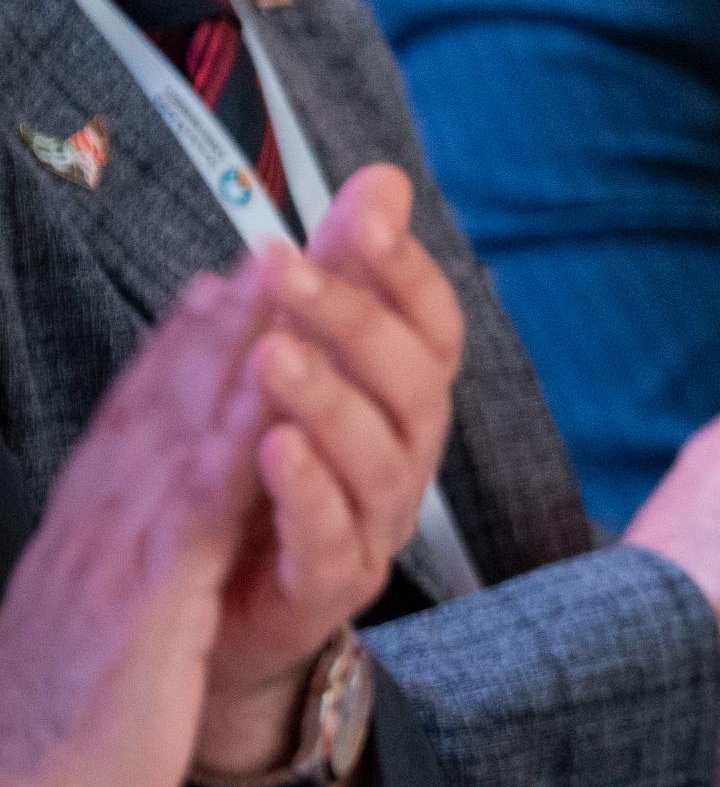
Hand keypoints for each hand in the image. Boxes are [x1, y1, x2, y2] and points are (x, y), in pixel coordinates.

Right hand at [0, 263, 278, 786]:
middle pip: (165, 398)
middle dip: (225, 316)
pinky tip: (281, 384)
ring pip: (188, 424)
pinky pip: (207, 501)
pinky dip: (245, 434)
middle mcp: (95, 523)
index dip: (185, 347)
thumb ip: (116, 574)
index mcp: (85, 533)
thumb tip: (134, 546)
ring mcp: (118, 552)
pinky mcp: (148, 596)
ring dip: (241, 344)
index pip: (139, 420)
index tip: (226, 283)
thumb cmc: (57, 735)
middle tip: (276, 235)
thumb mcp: (96, 631)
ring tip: (288, 268)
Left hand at [201, 165, 465, 774]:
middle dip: (357, 322)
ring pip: (381, 458)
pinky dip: (309, 492)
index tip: (364, 215)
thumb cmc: (263, 475)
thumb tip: (381, 180)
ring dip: (329, 400)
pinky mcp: (329, 585)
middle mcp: (405, 457)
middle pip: (415, 384)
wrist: (219, 606)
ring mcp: (375, 524)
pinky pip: (334, 538)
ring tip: (273, 357)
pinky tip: (274, 450)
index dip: (406, 271)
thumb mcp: (295, 358)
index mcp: (400, 399)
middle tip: (291, 272)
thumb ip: (339, 276)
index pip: (433, 324)